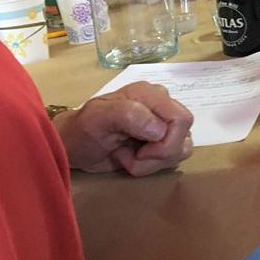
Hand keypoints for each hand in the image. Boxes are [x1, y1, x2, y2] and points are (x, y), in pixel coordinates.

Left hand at [52, 81, 193, 176]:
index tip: (139, 152)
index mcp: (150, 95)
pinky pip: (174, 156)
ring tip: (131, 158)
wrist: (74, 145)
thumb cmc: (83, 130)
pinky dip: (154, 165)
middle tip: (133, 158)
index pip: (181, 119)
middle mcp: (161, 106)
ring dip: (156, 162)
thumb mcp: (98, 118)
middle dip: (159, 155)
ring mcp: (163, 123)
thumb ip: (128, 115)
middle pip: (185, 135)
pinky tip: (133, 159)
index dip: (166, 143)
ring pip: (183, 148)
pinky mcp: (161, 140)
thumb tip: (159, 129)